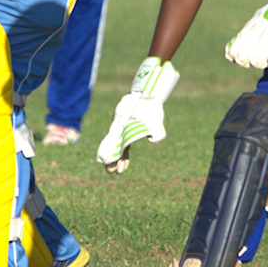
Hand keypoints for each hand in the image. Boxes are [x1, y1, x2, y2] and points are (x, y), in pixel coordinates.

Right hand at [96, 57, 179, 173]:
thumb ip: (157, 130)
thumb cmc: (151, 106)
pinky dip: (124, 154)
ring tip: (119, 171)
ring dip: (118, 158)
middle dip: (111, 159)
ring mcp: (122, 128)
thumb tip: (152, 140)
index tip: (110, 163)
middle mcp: (119, 127)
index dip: (112, 153)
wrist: (149, 94)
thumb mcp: (155, 117)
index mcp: (121, 123)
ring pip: (117, 146)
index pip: (113, 141)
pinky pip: (123, 144)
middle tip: (112, 172)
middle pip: (112, 145)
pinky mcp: (128, 130)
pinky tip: (124, 165)